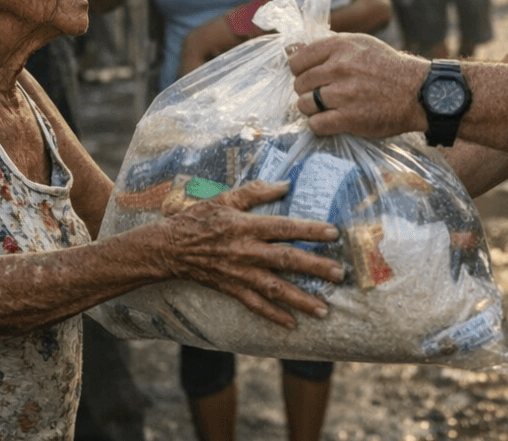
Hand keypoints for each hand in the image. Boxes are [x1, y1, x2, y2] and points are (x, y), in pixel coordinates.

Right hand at [161, 180, 345, 326]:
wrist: (169, 248)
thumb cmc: (199, 218)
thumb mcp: (226, 197)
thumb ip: (257, 191)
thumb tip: (286, 184)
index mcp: (247, 226)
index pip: (284, 228)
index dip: (309, 230)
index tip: (333, 233)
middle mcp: (246, 251)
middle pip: (286, 260)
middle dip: (314, 268)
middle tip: (338, 274)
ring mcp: (239, 273)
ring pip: (275, 289)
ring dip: (300, 300)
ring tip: (324, 309)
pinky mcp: (232, 289)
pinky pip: (255, 305)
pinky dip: (274, 316)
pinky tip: (292, 324)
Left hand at [286, 33, 428, 138]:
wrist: (417, 92)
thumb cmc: (387, 67)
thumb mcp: (359, 44)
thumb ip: (327, 47)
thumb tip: (290, 50)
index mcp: (340, 46)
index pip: (297, 60)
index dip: (301, 70)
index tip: (310, 76)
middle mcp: (339, 68)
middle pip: (299, 83)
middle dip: (307, 90)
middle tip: (323, 93)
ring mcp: (343, 94)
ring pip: (304, 104)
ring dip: (312, 109)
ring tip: (328, 107)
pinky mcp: (349, 118)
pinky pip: (316, 124)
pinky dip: (320, 125)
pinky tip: (332, 120)